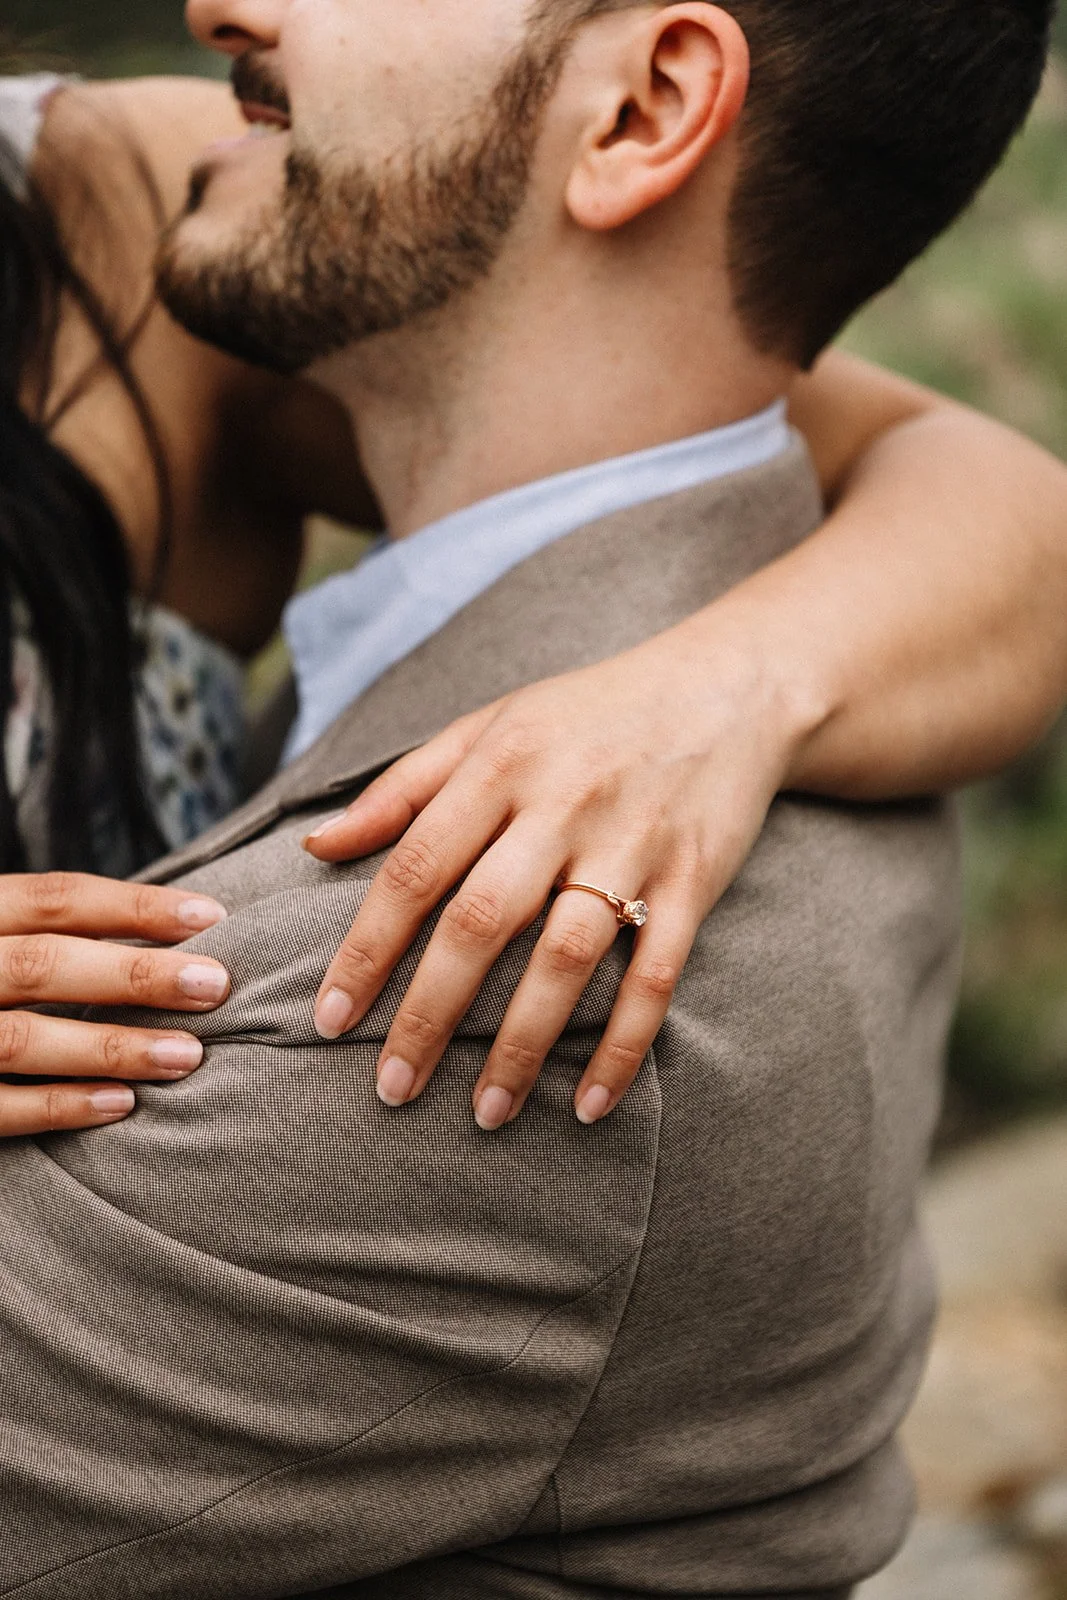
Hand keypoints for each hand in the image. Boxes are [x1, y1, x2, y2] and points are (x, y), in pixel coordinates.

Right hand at [0, 873, 229, 1137]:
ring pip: (23, 1039)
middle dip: (135, 975)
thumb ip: (39, 930)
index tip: (210, 916)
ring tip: (187, 1055)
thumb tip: (167, 934)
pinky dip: (59, 1106)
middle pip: (44, 964)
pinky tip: (121, 1104)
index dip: (134, 905)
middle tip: (216, 984)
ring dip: (112, 1047)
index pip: (54, 899)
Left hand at [305, 624, 810, 1128]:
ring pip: (566, 958)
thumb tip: (316, 847)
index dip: (367, 949)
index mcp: (500, 763)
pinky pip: (655, 977)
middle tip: (392, 1090)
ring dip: (521, 1045)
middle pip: (481, 921)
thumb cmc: (590, 713)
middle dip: (429, 1014)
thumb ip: (403, 787)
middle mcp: (562, 804)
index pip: (415, 867)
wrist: (727, 686)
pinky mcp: (693, 880)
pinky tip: (588, 1104)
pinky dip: (623, 1047)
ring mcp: (633, 844)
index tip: (332, 1020)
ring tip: (485, 1112)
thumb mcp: (490, 726)